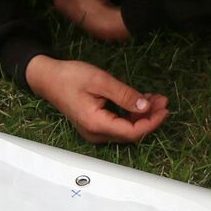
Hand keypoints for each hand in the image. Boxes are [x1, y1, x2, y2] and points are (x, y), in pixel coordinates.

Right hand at [26, 55, 168, 143]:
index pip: (131, 132)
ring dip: (142, 115)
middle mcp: (95, 133)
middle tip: (163, 101)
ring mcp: (94, 131)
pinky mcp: (95, 125)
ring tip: (155, 99)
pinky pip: (118, 124)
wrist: (47, 78)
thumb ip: (124, 94)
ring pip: (125, 129)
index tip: (164, 109)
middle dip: (150, 118)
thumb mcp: (100, 80)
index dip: (151, 122)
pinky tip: (140, 101)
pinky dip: (131, 114)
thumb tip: (145, 106)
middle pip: (130, 133)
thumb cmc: (69, 77)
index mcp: (96, 123)